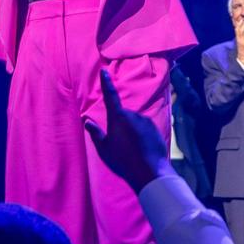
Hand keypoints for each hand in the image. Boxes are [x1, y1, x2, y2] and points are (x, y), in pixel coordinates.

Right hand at [83, 70, 171, 194]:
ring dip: (132, 131)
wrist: (149, 172)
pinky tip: (141, 150)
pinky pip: (145, 130)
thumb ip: (96, 133)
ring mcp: (147, 122)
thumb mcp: (104, 149)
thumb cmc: (122, 160)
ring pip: (135, 123)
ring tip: (132, 150)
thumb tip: (87, 121)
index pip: (110, 96)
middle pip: (123, 116)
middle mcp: (133, 115)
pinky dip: (142, 136)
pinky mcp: (156, 130)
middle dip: (120, 125)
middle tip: (119, 144)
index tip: (104, 71)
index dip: (106, 83)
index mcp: (118, 117)